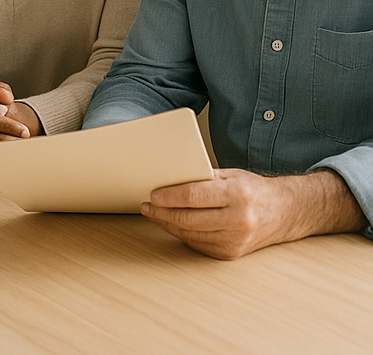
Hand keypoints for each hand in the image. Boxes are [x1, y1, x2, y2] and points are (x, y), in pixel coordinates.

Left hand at [142, 167, 366, 258]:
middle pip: (189, 218)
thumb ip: (203, 177)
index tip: (153, 194)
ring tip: (154, 214)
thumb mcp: (230, 174)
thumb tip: (169, 178)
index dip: (170, 196)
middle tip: (147, 206)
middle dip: (163, 212)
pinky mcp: (231, 254)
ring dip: (168, 225)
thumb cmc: (252, 189)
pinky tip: (172, 224)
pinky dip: (183, 234)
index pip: (195, 196)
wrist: (283, 213)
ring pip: (191, 234)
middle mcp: (238, 219)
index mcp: (237, 194)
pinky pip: (199, 245)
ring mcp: (236, 240)